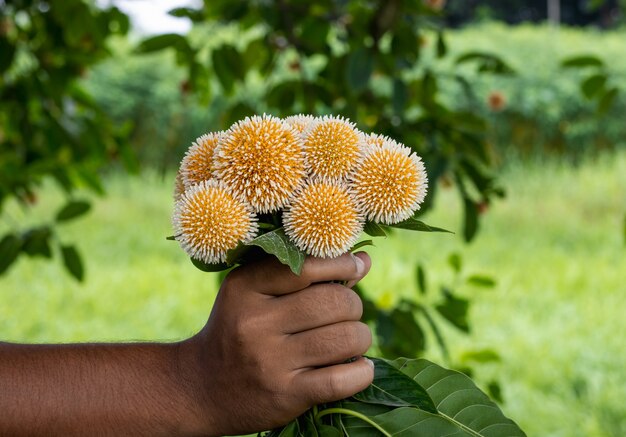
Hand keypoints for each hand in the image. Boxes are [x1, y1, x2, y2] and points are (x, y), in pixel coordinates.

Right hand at [179, 252, 373, 435]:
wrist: (201, 387)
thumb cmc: (238, 329)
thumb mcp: (254, 291)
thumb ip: (304, 273)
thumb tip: (363, 260)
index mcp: (245, 288)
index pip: (308, 266)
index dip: (342, 264)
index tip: (355, 267)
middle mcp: (255, 323)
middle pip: (334, 303)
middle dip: (353, 306)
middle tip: (347, 313)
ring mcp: (270, 362)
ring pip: (345, 339)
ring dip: (360, 338)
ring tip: (351, 340)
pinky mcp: (286, 396)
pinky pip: (342, 380)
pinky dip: (362, 372)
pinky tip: (358, 367)